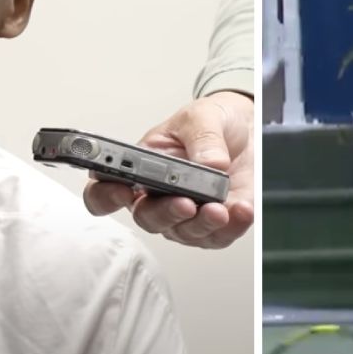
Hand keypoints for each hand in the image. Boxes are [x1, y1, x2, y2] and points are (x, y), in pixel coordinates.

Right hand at [83, 91, 254, 248]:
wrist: (247, 129)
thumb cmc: (210, 123)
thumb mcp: (202, 117)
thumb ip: (203, 138)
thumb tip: (210, 163)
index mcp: (139, 169)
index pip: (105, 191)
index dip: (106, 196)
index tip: (123, 191)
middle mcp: (158, 198)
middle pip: (148, 219)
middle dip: (166, 214)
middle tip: (185, 203)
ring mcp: (186, 215)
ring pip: (184, 233)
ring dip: (202, 224)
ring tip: (220, 210)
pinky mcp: (217, 224)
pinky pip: (220, 236)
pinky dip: (232, 226)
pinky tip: (240, 211)